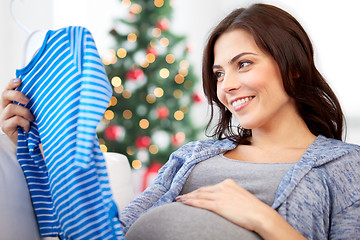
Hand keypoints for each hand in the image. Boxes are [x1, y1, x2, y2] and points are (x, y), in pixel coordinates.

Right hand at [0, 78, 33, 144]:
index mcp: (11, 102)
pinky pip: (15, 119)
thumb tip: (44, 89)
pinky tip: (29, 127)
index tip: (20, 81)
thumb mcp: (33, 111)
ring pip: (11, 108)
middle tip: (28, 101)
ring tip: (32, 119)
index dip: (11, 83)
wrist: (31, 142)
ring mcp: (3, 118)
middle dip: (17, 95)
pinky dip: (25, 122)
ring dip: (25, 112)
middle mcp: (4, 108)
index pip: (7, 89)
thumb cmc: (33, 124)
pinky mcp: (5, 127)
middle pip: (4, 95)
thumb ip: (32, 102)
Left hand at [176, 178, 305, 239]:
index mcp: (228, 183)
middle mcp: (223, 186)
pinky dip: (190, 202)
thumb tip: (225, 201)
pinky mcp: (218, 204)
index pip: (210, 187)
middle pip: (202, 190)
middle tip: (181, 197)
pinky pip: (200, 202)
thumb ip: (231, 196)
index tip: (192, 193)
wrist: (260, 215)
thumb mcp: (241, 197)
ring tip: (179, 200)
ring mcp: (220, 195)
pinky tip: (183, 202)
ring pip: (199, 195)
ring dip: (187, 197)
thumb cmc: (253, 210)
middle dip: (191, 193)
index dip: (199, 191)